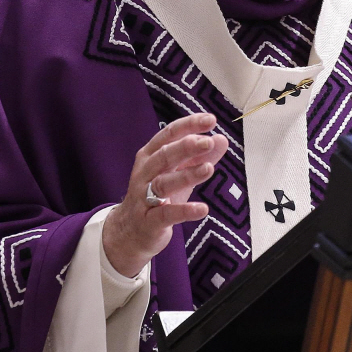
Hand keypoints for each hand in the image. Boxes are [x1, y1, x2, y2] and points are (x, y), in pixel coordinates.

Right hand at [102, 113, 228, 276]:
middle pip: (164, 156)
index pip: (169, 134)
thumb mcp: (179, 173)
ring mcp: (144, 197)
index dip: (189, 126)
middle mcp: (145, 173)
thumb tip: (221, 139)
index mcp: (151, 155)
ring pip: (164, 183)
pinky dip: (185, 211)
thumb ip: (200, 157)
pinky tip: (202, 208)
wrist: (130, 232)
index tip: (210, 120)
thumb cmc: (158, 196)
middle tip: (208, 142)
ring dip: (187, 175)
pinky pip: (167, 214)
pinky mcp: (149, 221)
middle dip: (186, 147)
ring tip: (209, 169)